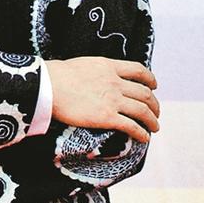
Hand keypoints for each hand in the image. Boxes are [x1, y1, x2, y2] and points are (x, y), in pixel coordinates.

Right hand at [45, 57, 159, 143]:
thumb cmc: (58, 75)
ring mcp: (112, 100)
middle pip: (145, 93)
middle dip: (154, 104)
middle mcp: (115, 82)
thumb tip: (100, 77)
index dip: (150, 79)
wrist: (48, 85)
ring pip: (143, 110)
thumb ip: (98, 71)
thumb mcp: (84, 64)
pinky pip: (132, 126)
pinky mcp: (107, 117)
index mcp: (109, 66)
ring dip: (153, 120)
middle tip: (156, 111)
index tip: (154, 86)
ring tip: (155, 127)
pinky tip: (144, 138)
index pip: (139, 70)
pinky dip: (142, 133)